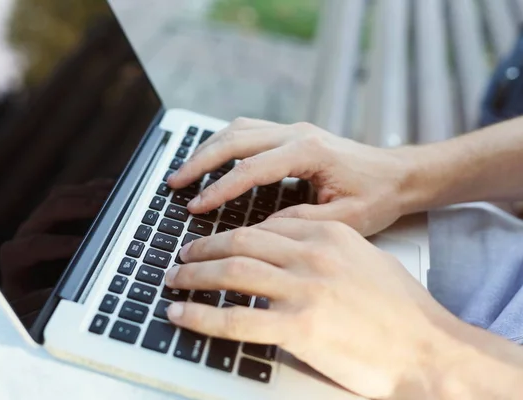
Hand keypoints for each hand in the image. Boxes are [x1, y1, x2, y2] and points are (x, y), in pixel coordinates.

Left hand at [0, 180, 112, 298]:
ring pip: (62, 196)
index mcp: (16, 256)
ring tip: (116, 197)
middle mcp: (28, 232)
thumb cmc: (35, 304)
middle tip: (105, 210)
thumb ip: (43, 303)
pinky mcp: (60, 211)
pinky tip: (116, 191)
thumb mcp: (35, 307)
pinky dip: (96, 189)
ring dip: (89, 194)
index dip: (58, 244)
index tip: (82, 247)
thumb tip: (58, 297)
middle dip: (79, 208)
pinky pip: (76, 192)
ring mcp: (43, 218)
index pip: (34, 244)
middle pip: (50, 209)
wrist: (32, 294)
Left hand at [164, 219, 463, 398]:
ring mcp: (303, 289)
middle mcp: (312, 254)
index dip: (231, 233)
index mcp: (327, 233)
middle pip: (240, 242)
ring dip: (194, 275)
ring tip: (175, 279)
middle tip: (183, 255)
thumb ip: (325, 246)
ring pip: (231, 272)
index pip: (264, 225)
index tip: (215, 241)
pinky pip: (235, 319)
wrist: (428, 348)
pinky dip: (201, 315)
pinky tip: (182, 314)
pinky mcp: (298, 327)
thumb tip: (287, 246)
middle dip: (203, 247)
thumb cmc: (401, 308)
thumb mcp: (364, 258)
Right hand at [168, 118, 413, 235]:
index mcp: (309, 152)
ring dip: (208, 148)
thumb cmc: (377, 196)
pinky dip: (224, 143)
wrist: (397, 175)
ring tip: (184, 171)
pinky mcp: (292, 134)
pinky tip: (211, 158)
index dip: (219, 190)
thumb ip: (301, 223)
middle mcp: (297, 133)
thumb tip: (258, 229)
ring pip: (238, 129)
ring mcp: (293, 130)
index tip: (195, 208)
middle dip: (200, 161)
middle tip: (174, 182)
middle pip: (235, 139)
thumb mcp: (345, 220)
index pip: (251, 171)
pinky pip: (248, 130)